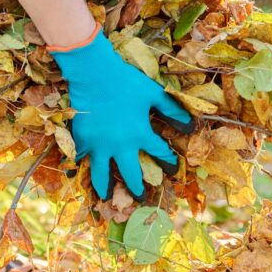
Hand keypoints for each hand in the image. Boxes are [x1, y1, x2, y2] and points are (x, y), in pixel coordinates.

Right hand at [50, 26, 193, 198]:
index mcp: (140, 134)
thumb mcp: (153, 93)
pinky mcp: (81, 140)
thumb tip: (190, 124)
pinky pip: (81, 158)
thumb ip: (171, 110)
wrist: (93, 73)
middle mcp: (120, 146)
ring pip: (101, 174)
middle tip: (139, 197)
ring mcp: (98, 146)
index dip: (168, 161)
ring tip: (106, 198)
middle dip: (137, 188)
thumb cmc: (125, 81)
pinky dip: (81, 166)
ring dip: (105, 187)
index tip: (173, 168)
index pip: (159, 153)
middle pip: (130, 174)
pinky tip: (81, 172)